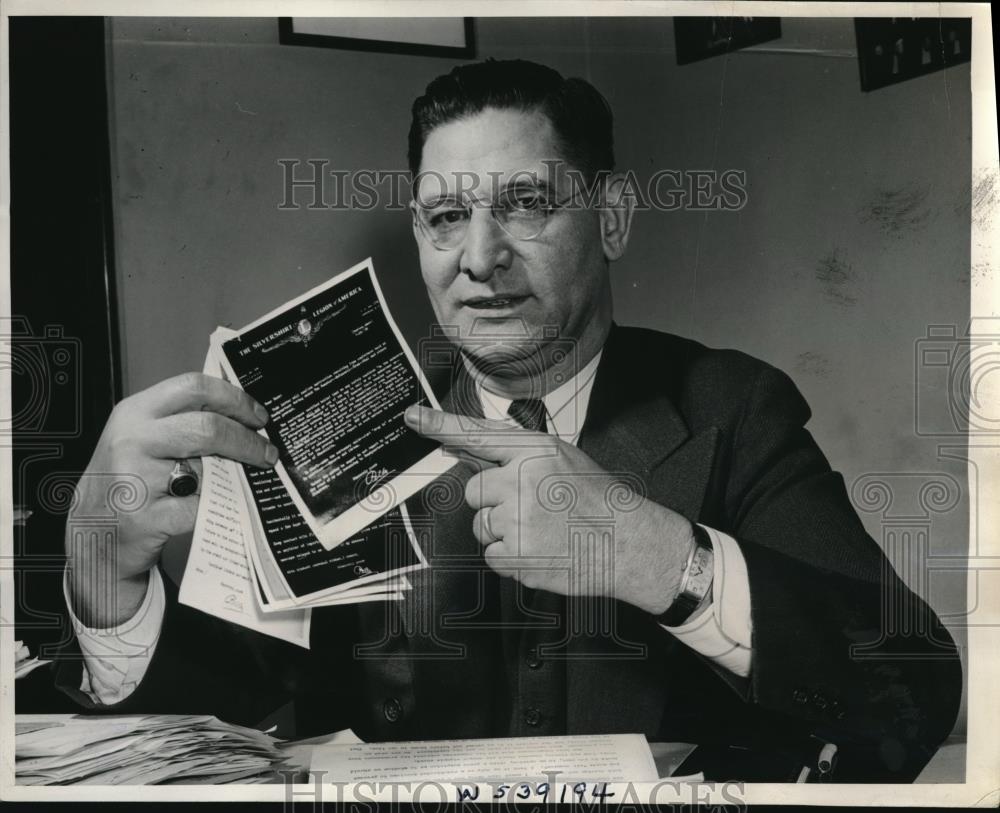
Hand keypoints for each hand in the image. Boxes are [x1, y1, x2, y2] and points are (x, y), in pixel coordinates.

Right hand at [66, 373, 277, 625]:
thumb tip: (243, 417)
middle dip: (248, 441)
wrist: (91, 535)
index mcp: (136, 412)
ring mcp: (135, 478)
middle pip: (207, 427)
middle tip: (267, 453)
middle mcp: (132, 439)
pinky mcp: (145, 517)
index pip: (193, 387)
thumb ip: (181, 422)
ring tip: (250, 478)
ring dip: (237, 475)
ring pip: (207, 468)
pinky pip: (200, 508)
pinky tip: (220, 508)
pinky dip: (217, 509)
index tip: (259, 416)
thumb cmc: (126, 482)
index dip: (234, 399)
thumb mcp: (143, 439)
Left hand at [405, 405, 694, 613]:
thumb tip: (465, 447)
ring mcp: (518, 518)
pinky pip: (491, 555)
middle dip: (494, 503)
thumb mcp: (562, 460)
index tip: (413, 418)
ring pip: (481, 525)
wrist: (628, 544)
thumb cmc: (597, 501)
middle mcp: (523, 480)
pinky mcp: (516, 554)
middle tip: (531, 510)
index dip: (440, 425)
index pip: (478, 435)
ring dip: (503, 532)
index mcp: (536, 451)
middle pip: (475, 491)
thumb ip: (515, 455)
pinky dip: (510, 558)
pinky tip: (540, 551)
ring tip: (542, 532)